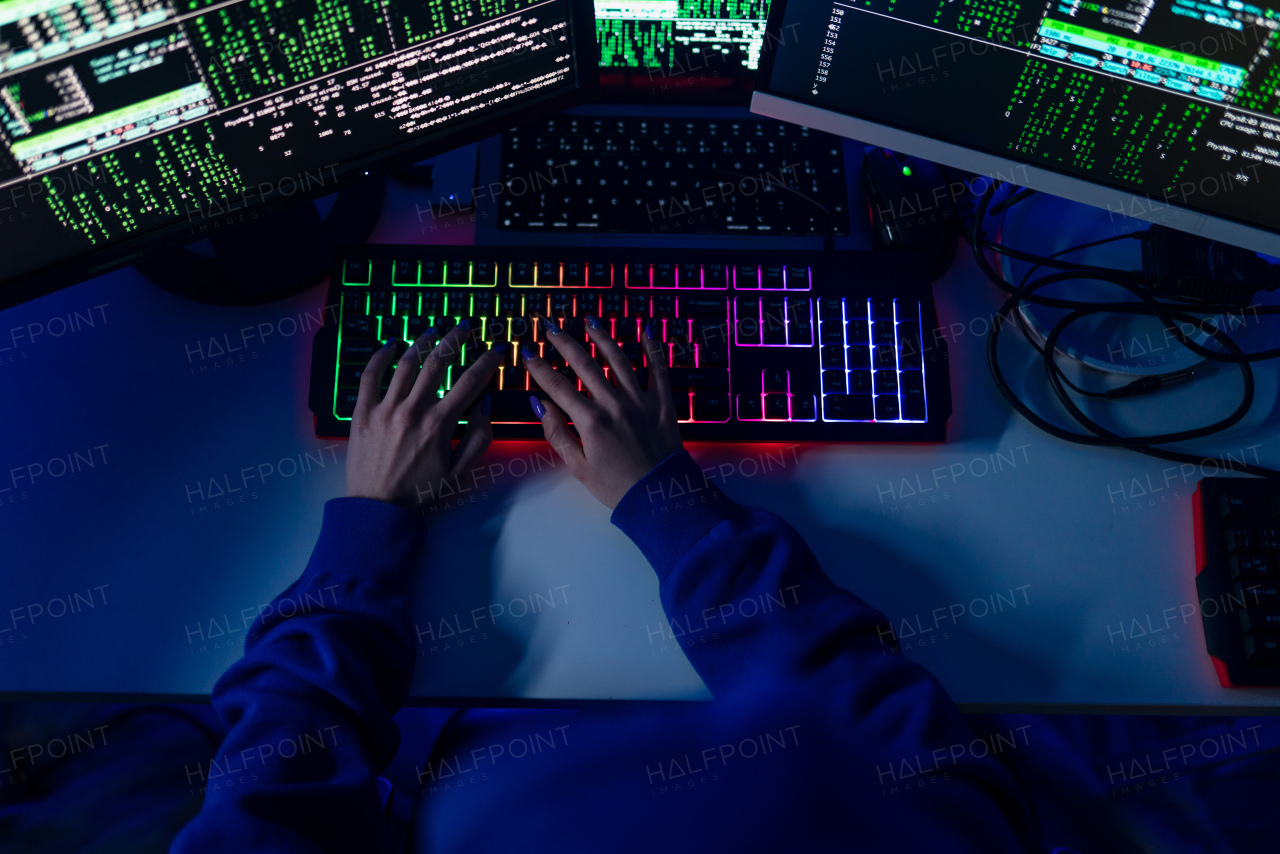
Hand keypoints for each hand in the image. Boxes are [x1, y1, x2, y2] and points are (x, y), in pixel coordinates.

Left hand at [345, 325, 506, 507]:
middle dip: (455, 341)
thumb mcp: (459, 473)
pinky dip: (380, 356)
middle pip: (438, 363)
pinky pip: (369, 376)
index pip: (470, 382)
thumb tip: (486, 405)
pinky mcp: (362, 412)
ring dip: (422, 343)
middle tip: (464, 328)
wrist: (376, 509)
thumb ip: (478, 438)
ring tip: (433, 332)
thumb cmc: (419, 494)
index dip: (487, 362)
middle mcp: (413, 410)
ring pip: (406, 364)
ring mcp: (385, 408)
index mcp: (439, 424)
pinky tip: (390, 345)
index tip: (496, 349)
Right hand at [521, 314, 682, 508]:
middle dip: (564, 343)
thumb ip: (558, 434)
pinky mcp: (662, 403)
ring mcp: (640, 401)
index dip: (539, 368)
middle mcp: (614, 405)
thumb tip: (540, 405)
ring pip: (618, 360)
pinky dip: (653, 349)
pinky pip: (658, 370)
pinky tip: (647, 330)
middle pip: (584, 365)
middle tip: (551, 327)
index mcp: (591, 421)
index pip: (557, 387)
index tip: (527, 353)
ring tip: (589, 321)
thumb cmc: (617, 487)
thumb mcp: (579, 467)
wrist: (660, 497)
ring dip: (602, 338)